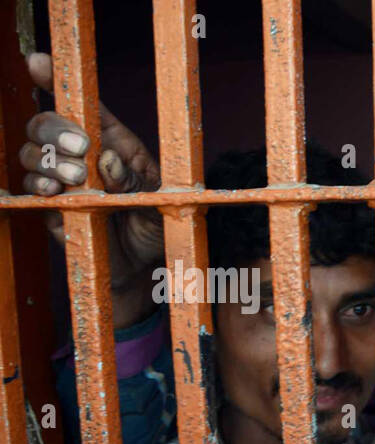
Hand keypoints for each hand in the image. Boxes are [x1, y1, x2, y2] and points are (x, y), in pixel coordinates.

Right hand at [21, 52, 163, 292]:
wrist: (144, 265)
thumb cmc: (155, 225)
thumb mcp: (159, 201)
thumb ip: (137, 180)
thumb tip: (107, 161)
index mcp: (113, 140)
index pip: (82, 103)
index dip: (55, 77)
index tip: (37, 61)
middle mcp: (81, 153)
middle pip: (45, 122)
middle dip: (55, 128)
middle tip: (81, 148)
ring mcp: (61, 177)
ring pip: (32, 151)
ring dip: (48, 160)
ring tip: (76, 179)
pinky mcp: (49, 204)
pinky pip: (29, 187)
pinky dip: (38, 185)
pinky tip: (53, 191)